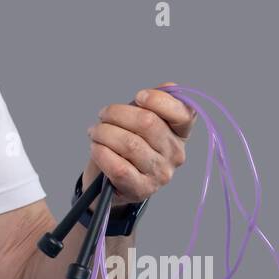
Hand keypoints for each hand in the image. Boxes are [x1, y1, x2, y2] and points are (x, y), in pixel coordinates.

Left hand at [82, 82, 195, 207]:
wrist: (111, 179)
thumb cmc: (126, 142)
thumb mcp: (138, 119)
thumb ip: (151, 103)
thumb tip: (163, 89)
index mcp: (180, 132)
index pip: (184, 112)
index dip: (159, 100)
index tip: (138, 97)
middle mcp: (176, 154)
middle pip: (147, 123)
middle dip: (117, 113)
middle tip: (103, 115)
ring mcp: (160, 174)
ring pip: (129, 144)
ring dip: (104, 133)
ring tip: (94, 132)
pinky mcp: (142, 189)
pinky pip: (119, 167)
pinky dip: (102, 153)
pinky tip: (96, 148)